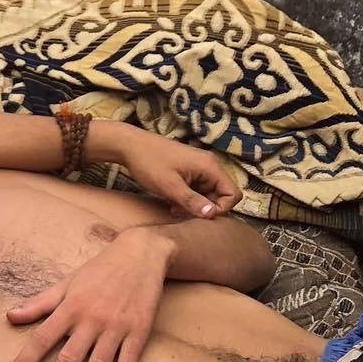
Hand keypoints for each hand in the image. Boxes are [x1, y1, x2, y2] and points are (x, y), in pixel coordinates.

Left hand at [4, 228, 170, 361]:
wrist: (140, 254)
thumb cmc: (99, 270)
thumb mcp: (67, 282)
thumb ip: (40, 303)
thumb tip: (10, 316)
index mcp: (70, 307)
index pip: (42, 338)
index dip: (26, 361)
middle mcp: (91, 320)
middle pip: (69, 359)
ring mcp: (116, 327)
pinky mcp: (138, 332)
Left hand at [99, 124, 241, 218]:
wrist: (129, 146)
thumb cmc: (149, 163)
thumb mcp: (170, 187)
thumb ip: (192, 201)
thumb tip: (212, 215)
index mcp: (209, 166)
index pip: (233, 194)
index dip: (221, 209)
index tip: (200, 215)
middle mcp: (208, 165)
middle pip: (220, 195)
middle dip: (204, 208)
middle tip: (182, 213)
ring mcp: (198, 167)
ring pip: (207, 194)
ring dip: (194, 205)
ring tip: (173, 208)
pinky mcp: (188, 170)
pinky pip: (197, 190)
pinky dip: (187, 199)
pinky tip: (171, 202)